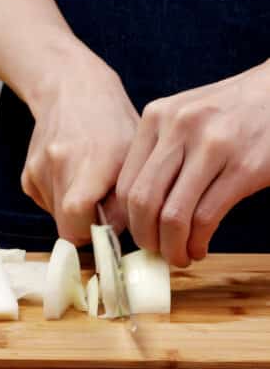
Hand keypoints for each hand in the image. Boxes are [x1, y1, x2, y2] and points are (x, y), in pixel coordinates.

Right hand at [24, 51, 138, 243]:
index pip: (78, 217)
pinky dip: (61, 201)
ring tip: (90, 184)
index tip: (111, 234)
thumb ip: (128, 197)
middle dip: (88, 227)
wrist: (70, 89)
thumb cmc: (111, 121)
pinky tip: (73, 176)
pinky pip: (47, 204)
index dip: (95, 235)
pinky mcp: (27, 174)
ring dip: (75, 213)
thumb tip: (119, 237)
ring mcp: (39, 168)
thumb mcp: (135, 153)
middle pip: (67, 225)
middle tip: (107, 210)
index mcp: (94, 159)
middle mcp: (60, 163)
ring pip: (58, 217)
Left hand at [117, 63, 269, 267]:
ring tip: (179, 256)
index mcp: (155, 117)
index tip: (136, 235)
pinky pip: (207, 217)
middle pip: (142, 200)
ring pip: (173, 214)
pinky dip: (199, 242)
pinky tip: (200, 247)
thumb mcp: (183, 117)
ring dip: (172, 246)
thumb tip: (136, 206)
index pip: (124, 181)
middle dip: (145, 237)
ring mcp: (210, 147)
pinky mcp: (243, 168)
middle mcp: (177, 129)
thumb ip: (159, 150)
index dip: (126, 218)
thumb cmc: (228, 112)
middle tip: (155, 253)